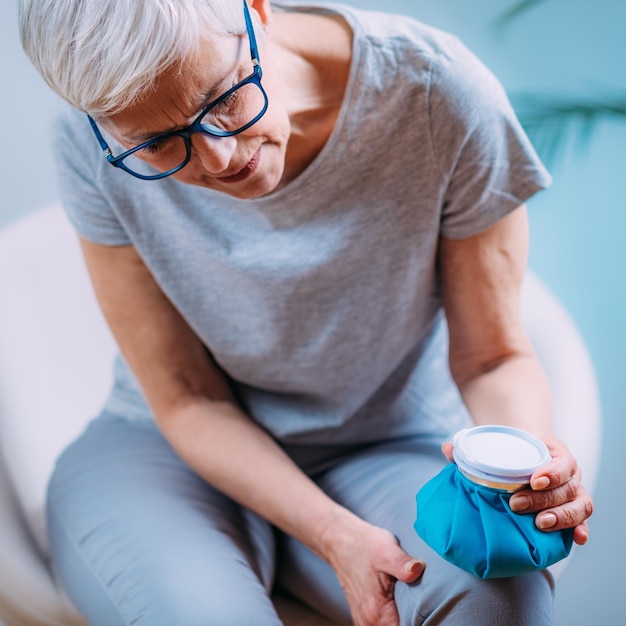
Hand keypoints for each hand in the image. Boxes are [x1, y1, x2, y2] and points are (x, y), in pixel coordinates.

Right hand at [321, 513, 424, 625]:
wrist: (340, 540)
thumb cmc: (364, 545)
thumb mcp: (386, 550)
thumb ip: (403, 564)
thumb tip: (418, 568)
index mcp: (378, 613)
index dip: (419, 624)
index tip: (428, 615)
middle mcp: (369, 622)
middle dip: (412, 622)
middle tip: (422, 607)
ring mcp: (364, 620)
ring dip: (401, 620)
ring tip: (411, 606)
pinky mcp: (363, 615)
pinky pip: (381, 625)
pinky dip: (391, 620)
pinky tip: (399, 605)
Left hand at [442, 437, 592, 544]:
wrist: (530, 452)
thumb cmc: (513, 450)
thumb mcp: (499, 444)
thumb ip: (472, 447)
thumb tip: (447, 448)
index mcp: (555, 453)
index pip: (562, 463)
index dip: (552, 473)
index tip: (534, 480)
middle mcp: (570, 474)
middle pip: (567, 488)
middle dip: (543, 499)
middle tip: (517, 505)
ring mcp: (573, 493)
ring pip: (579, 506)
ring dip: (561, 517)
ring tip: (540, 524)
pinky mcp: (572, 511)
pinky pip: (582, 521)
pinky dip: (580, 530)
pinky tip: (574, 539)